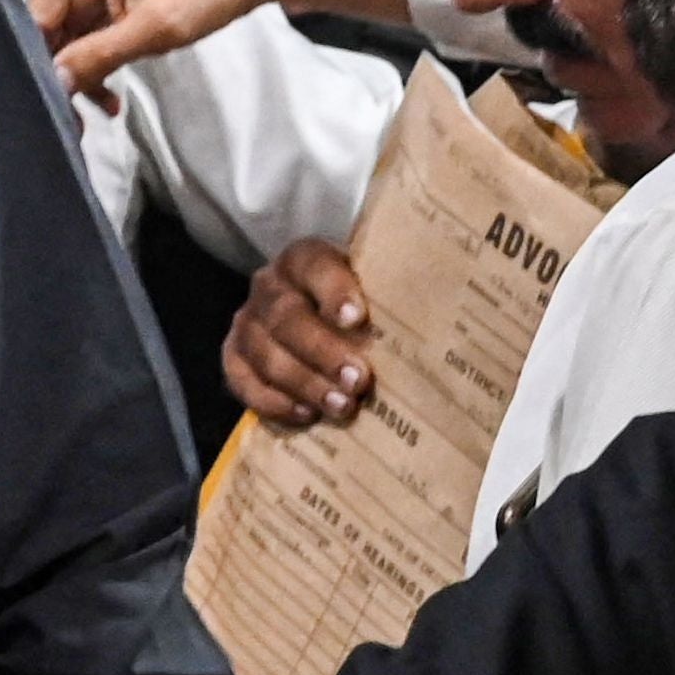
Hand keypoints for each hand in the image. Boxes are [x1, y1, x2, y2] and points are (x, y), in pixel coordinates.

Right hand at [27, 0, 274, 100]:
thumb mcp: (151, 29)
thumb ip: (97, 57)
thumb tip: (52, 84)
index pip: (32, 22)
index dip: (35, 66)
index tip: (45, 108)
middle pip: (43, 35)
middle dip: (56, 79)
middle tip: (71, 126)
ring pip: (63, 44)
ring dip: (78, 79)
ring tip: (95, 118)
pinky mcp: (105, 2)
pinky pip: (84, 41)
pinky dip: (94, 70)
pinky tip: (109, 100)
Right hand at [226, 241, 377, 429]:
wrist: (316, 315)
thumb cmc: (359, 305)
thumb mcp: (373, 288)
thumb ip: (392, 297)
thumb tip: (440, 331)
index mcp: (305, 259)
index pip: (314, 265)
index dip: (333, 291)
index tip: (357, 318)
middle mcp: (269, 285)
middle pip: (286, 317)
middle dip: (323, 352)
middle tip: (358, 381)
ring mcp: (247, 321)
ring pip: (264, 352)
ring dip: (303, 382)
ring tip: (341, 406)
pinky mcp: (234, 356)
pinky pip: (242, 380)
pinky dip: (272, 401)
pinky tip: (306, 415)